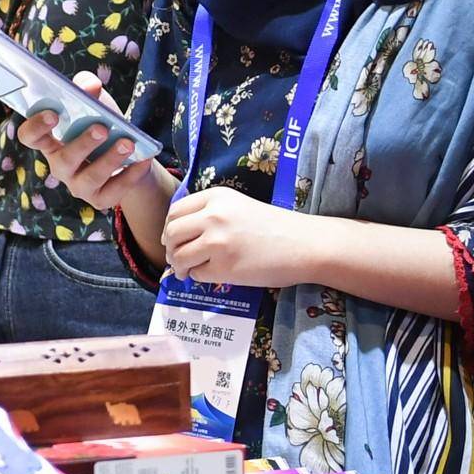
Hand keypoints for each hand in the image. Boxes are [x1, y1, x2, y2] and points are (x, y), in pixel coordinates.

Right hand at [14, 73, 174, 220]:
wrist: (128, 156)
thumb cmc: (103, 124)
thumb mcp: (95, 104)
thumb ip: (87, 89)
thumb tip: (92, 85)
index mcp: (51, 142)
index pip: (30, 137)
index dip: (36, 127)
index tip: (53, 114)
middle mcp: (60, 166)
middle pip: (63, 159)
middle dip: (82, 144)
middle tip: (102, 128)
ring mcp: (78, 186)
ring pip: (90, 177)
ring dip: (109, 159)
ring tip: (128, 143)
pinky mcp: (100, 199)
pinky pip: (115, 190)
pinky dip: (131, 175)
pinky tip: (144, 160)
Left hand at [161, 188, 323, 288]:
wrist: (304, 245)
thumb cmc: (275, 227)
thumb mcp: (238, 207)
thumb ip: (210, 214)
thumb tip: (177, 235)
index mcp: (216, 196)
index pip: (175, 211)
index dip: (170, 228)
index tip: (174, 239)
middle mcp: (213, 216)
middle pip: (170, 233)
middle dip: (169, 248)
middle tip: (177, 258)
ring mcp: (217, 242)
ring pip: (178, 256)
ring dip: (179, 266)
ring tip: (188, 270)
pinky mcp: (224, 268)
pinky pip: (196, 274)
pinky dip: (198, 277)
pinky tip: (211, 274)